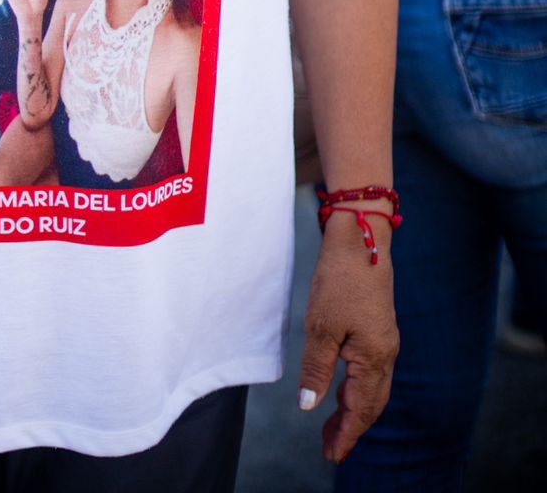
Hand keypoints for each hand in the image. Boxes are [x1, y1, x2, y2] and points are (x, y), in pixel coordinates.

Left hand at [297, 213, 398, 462]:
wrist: (360, 238)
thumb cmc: (340, 280)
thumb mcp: (321, 326)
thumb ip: (316, 369)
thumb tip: (309, 407)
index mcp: (374, 359)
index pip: (361, 410)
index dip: (346, 435)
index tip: (332, 456)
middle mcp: (385, 354)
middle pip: (371, 405)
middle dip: (351, 429)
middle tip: (330, 449)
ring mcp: (384, 341)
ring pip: (372, 389)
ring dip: (353, 410)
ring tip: (332, 426)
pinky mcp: (377, 329)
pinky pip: (369, 372)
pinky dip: (355, 389)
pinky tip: (340, 389)